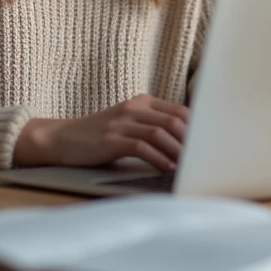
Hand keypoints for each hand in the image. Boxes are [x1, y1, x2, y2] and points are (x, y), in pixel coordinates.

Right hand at [14, 94, 188, 171]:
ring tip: (189, 166)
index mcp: (142, 102)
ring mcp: (121, 122)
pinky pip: (141, 146)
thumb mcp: (127, 124)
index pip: (180, 111)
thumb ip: (152, 127)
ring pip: (160, 133)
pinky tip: (167, 168)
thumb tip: (185, 145)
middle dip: (192, 142)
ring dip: (178, 151)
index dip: (198, 129)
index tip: (209, 146)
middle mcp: (134, 108)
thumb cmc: (98, 136)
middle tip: (203, 159)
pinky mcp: (111, 139)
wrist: (60, 138)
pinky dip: (158, 158)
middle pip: (174, 120)